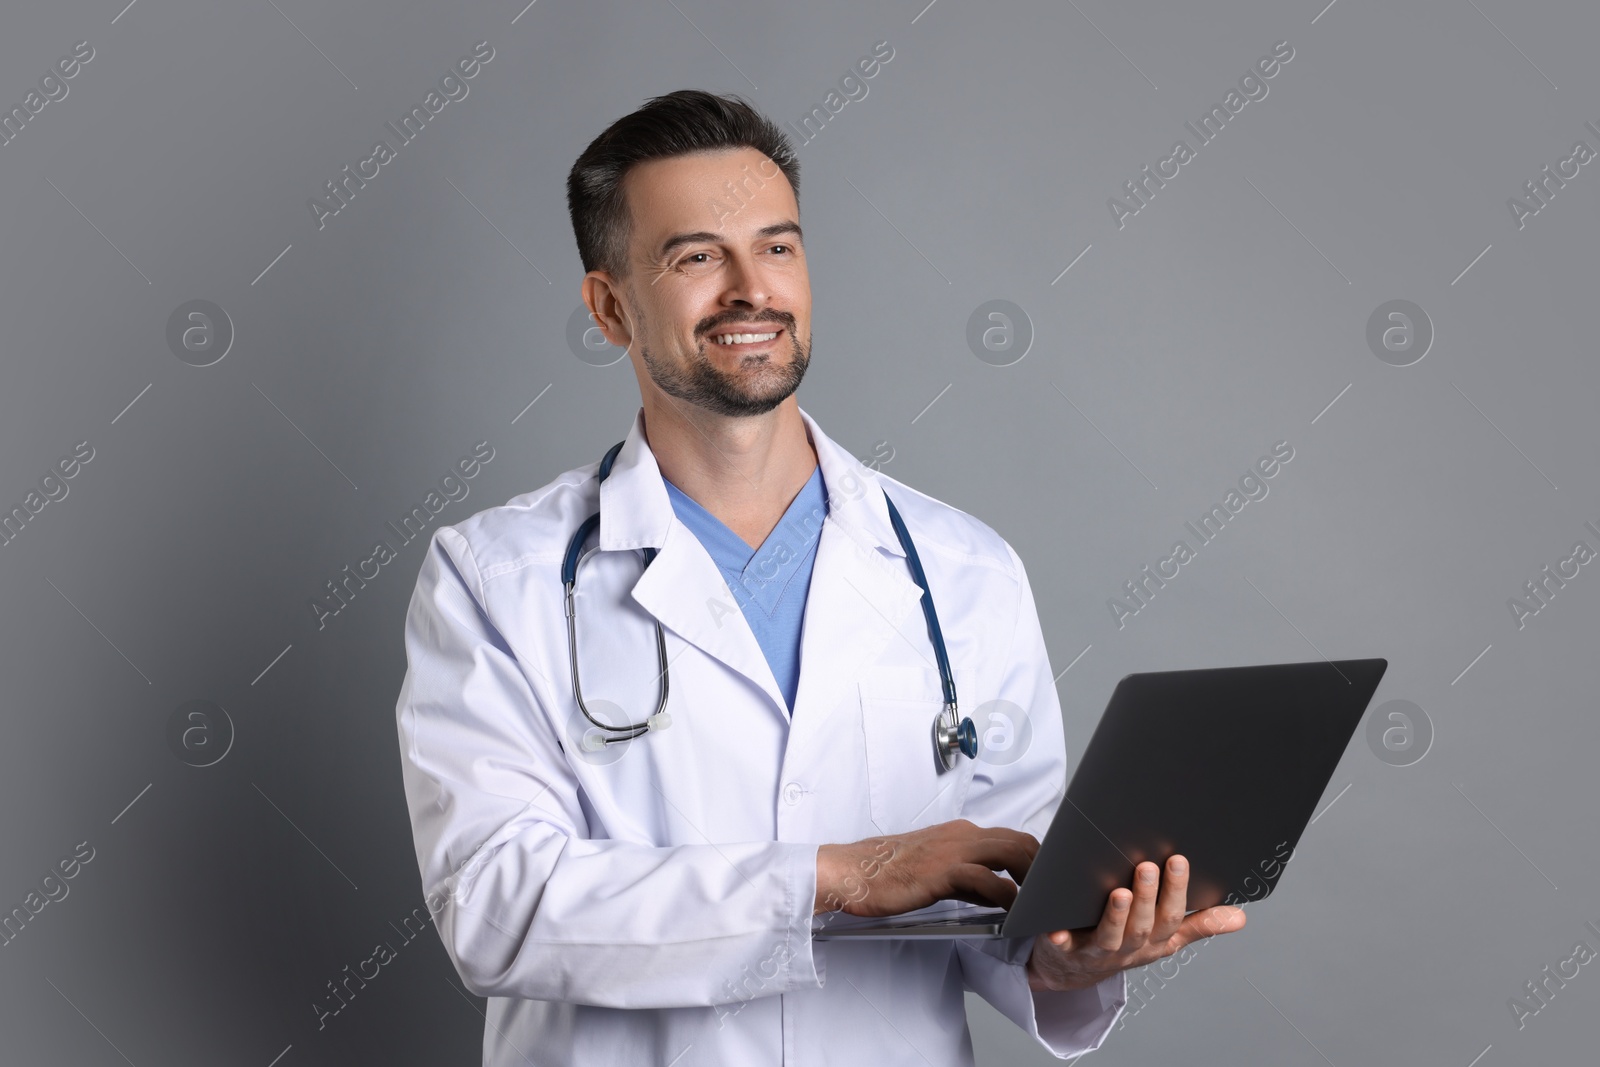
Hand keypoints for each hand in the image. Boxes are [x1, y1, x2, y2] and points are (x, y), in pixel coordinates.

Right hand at [814, 819, 1035, 916]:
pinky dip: (1008, 895)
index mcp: (960, 833)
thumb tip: (996, 892)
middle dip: (1044, 866)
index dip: (1035, 857)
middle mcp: (962, 835)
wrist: (853, 871)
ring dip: (1033, 878)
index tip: (1047, 879)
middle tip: (1054, 893)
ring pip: (1012, 853)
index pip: (1011, 838)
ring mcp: (954, 850)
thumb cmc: (887, 874)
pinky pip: (988, 880)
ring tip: (1043, 901)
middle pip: (1021, 841)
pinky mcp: (944, 871)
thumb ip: (968, 878)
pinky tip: (1015, 910)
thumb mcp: (935, 872)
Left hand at [1025, 855, 1245, 992]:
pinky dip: (1062, 938)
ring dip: (1116, 915)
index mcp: (1156, 941)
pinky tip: (1058, 927)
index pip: (1171, 917)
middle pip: (1143, 926)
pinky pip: (1064, 946)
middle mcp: (1130, 948)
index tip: (1178, 859)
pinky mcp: (1065, 951)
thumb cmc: (1125, 943)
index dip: (1176, 891)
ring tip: (1119, 892)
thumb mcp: (1166, 937)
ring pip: (1111, 936)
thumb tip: (1240, 917)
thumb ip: (1199, 924)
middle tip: (1147, 866)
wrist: (1074, 970)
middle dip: (1147, 898)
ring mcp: (1098, 951)